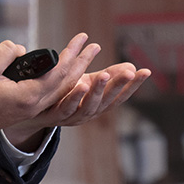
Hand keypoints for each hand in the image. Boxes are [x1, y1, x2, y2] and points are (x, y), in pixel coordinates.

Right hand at [0, 33, 99, 140]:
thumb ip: (7, 52)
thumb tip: (22, 50)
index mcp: (29, 96)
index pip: (60, 73)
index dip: (73, 54)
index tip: (84, 39)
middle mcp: (36, 106)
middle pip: (67, 83)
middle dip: (82, 63)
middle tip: (95, 46)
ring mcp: (32, 110)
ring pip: (61, 90)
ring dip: (76, 72)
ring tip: (85, 57)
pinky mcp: (26, 109)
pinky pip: (52, 94)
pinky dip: (63, 82)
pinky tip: (66, 74)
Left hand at [3, 60, 150, 149]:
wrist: (36, 110)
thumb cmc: (67, 94)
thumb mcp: (90, 83)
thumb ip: (109, 76)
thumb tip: (132, 67)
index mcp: (99, 104)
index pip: (121, 95)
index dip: (134, 84)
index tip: (146, 71)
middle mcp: (89, 113)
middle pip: (107, 101)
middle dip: (119, 87)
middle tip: (130, 73)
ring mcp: (73, 117)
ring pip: (88, 106)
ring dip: (98, 91)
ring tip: (105, 75)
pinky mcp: (55, 116)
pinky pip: (66, 108)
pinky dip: (75, 98)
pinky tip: (80, 84)